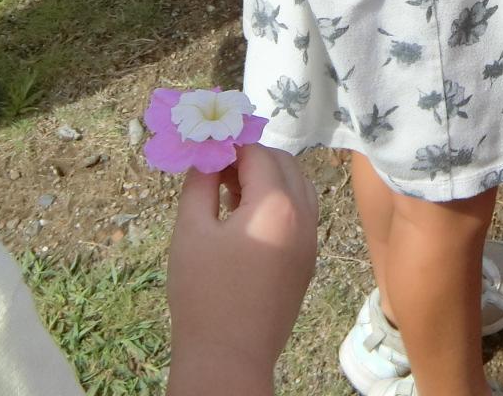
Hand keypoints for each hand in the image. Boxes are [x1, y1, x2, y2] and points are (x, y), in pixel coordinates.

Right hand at [166, 145, 318, 395]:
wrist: (229, 358)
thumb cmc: (203, 295)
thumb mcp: (191, 231)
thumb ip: (200, 183)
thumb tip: (207, 155)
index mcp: (276, 206)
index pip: (257, 152)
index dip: (230, 144)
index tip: (207, 144)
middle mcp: (304, 218)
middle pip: (284, 163)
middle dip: (251, 157)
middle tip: (215, 167)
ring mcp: (310, 241)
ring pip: (299, 186)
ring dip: (268, 177)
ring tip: (228, 191)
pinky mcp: (307, 262)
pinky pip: (301, 213)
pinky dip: (278, 202)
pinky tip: (243, 217)